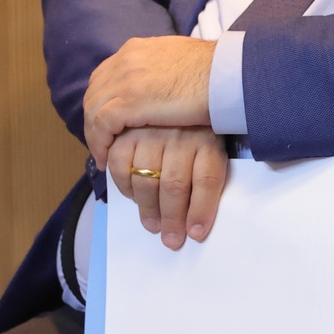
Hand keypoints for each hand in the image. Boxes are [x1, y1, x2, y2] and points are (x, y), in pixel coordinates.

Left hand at [83, 36, 215, 166]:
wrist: (227, 73)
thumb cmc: (216, 69)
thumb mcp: (180, 60)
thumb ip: (162, 68)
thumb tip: (161, 81)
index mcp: (137, 49)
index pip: (106, 75)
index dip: (104, 100)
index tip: (109, 121)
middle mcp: (125, 60)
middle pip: (95, 93)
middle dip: (94, 118)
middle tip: (102, 141)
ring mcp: (125, 80)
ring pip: (93, 110)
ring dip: (94, 135)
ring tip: (103, 155)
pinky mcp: (130, 102)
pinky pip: (102, 127)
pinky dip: (100, 144)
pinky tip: (107, 160)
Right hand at [107, 125, 230, 249]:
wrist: (177, 93)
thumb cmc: (196, 128)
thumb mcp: (213, 143)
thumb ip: (206, 173)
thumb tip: (198, 218)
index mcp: (207, 140)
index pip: (207, 179)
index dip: (202, 210)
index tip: (196, 233)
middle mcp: (180, 136)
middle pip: (175, 185)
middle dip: (173, 218)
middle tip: (171, 240)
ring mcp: (152, 133)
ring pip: (147, 180)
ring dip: (148, 209)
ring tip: (153, 226)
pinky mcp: (127, 132)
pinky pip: (121, 165)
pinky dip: (124, 186)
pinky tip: (133, 198)